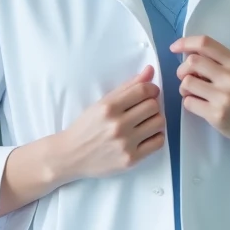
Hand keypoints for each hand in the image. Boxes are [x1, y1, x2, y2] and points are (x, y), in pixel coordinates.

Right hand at [51, 66, 165, 184]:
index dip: (151, 89)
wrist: (71, 155)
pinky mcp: (130, 159)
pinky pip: (158, 142)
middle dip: (151, 104)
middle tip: (143, 109)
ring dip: (155, 120)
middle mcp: (117, 125)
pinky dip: (155, 136)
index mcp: (108, 107)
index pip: (143, 91)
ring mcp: (125, 144)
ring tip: (144, 122)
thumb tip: (150, 70)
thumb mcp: (101, 103)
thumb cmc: (86, 127)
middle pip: (153, 106)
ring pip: (159, 123)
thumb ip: (127, 87)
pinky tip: (145, 135)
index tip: (149, 92)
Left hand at [170, 35, 229, 152]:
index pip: (205, 43)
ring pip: (187, 83)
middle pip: (192, 62)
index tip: (174, 48)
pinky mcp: (217, 115)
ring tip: (193, 93)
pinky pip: (188, 103)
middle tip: (187, 77)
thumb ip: (219, 62)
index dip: (185, 42)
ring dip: (184, 87)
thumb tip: (187, 55)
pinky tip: (199, 105)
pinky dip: (189, 102)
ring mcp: (224, 97)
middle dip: (182, 69)